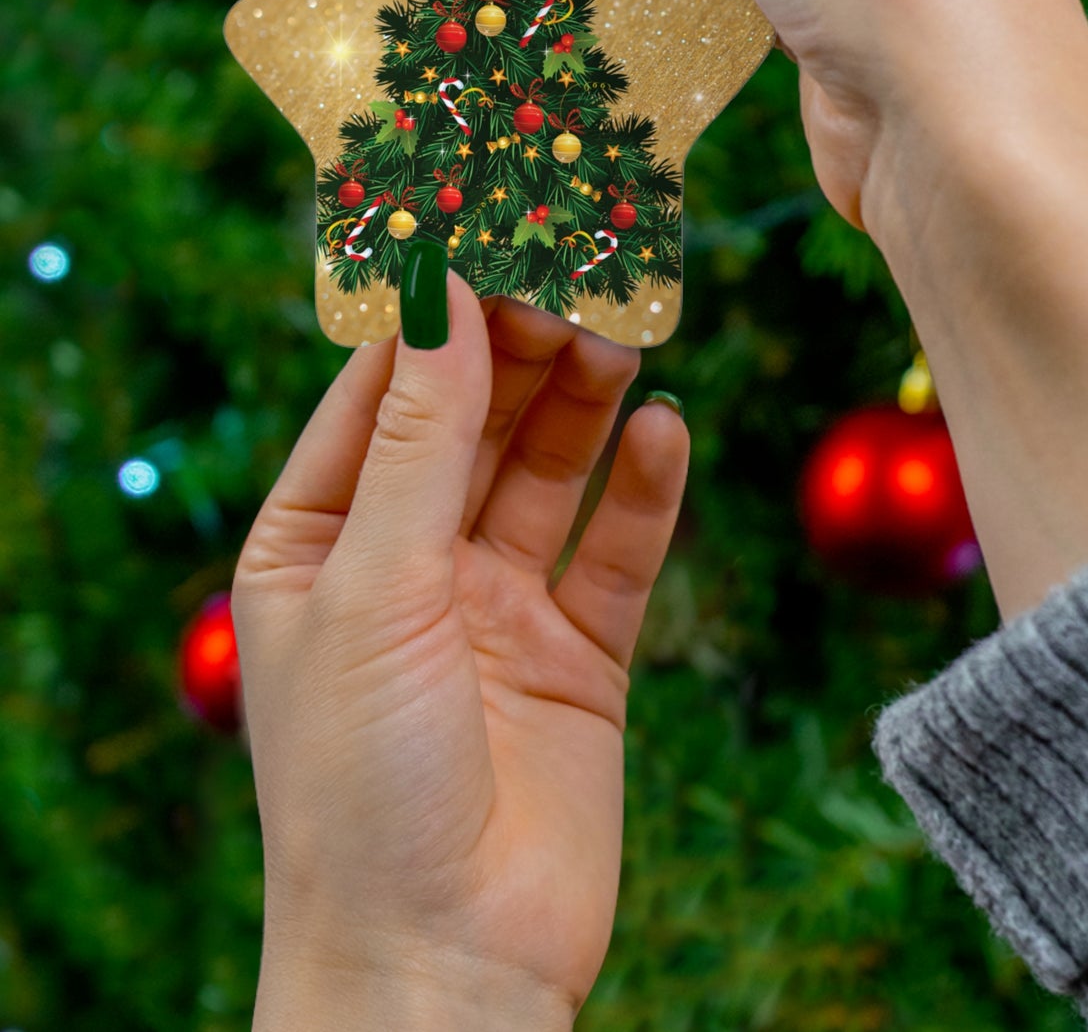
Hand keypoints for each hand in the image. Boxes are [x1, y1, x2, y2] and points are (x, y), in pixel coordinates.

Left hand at [233, 279, 687, 1029]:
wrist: (446, 965)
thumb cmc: (363, 784)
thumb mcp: (377, 587)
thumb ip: (420, 441)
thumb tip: (441, 294)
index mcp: (321, 544)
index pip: (379, 395)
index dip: (432, 314)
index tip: (486, 228)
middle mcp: (409, 564)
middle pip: (475, 422)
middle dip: (522, 349)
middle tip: (578, 272)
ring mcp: (498, 607)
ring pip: (550, 472)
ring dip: (585, 404)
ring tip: (625, 334)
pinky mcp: (580, 653)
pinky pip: (618, 551)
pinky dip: (645, 491)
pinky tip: (667, 432)